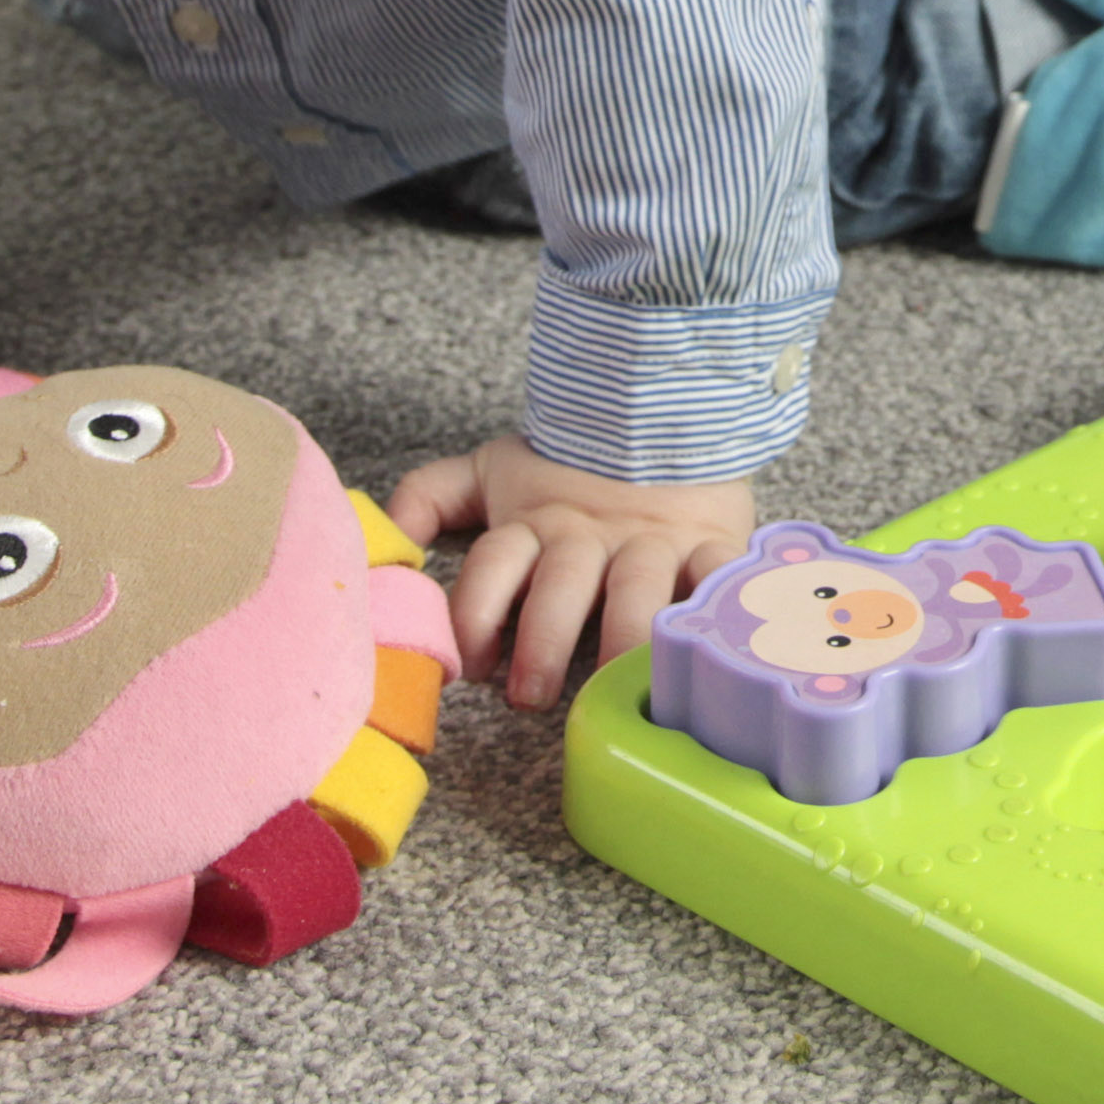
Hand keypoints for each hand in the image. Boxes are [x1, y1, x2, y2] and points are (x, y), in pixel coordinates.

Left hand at [385, 433, 754, 711]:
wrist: (666, 409)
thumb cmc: (570, 464)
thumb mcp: (491, 472)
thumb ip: (432, 496)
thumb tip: (386, 534)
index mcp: (534, 522)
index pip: (495, 562)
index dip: (475, 611)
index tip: (471, 665)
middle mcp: (590, 536)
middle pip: (560, 584)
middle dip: (541, 640)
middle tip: (530, 695)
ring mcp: (653, 542)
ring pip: (636, 589)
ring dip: (619, 638)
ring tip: (610, 684)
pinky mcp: (711, 543)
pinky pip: (718, 574)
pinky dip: (716, 603)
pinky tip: (704, 639)